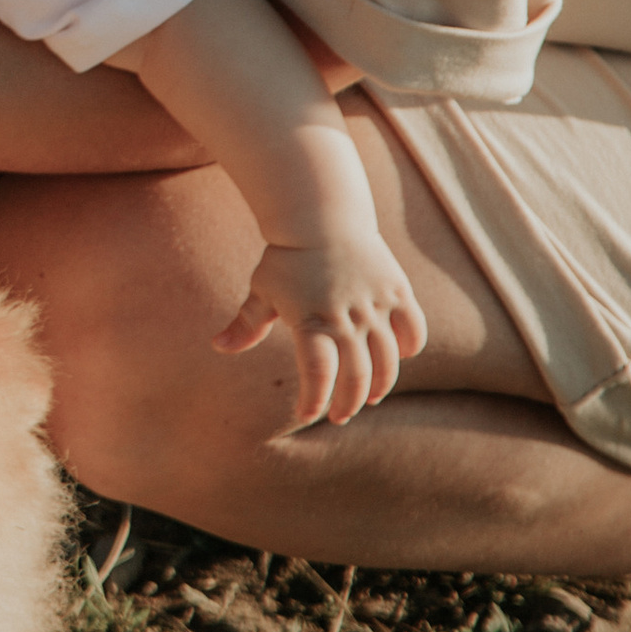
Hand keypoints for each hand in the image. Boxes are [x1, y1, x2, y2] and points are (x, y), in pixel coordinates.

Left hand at [214, 234, 427, 427]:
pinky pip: (413, 330)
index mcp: (310, 320)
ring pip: (387, 360)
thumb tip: (218, 346)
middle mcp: (346, 316)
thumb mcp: (262, 290)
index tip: (308, 414)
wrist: (322, 216)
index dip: (315, 399)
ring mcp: (375, 305)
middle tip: (341, 415)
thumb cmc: (287, 258)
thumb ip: (246, 324)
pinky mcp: (397, 291)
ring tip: (370, 397)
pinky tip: (397, 357)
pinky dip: (409, 348)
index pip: (317, 373)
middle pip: (356, 375)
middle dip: (348, 403)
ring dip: (380, 384)